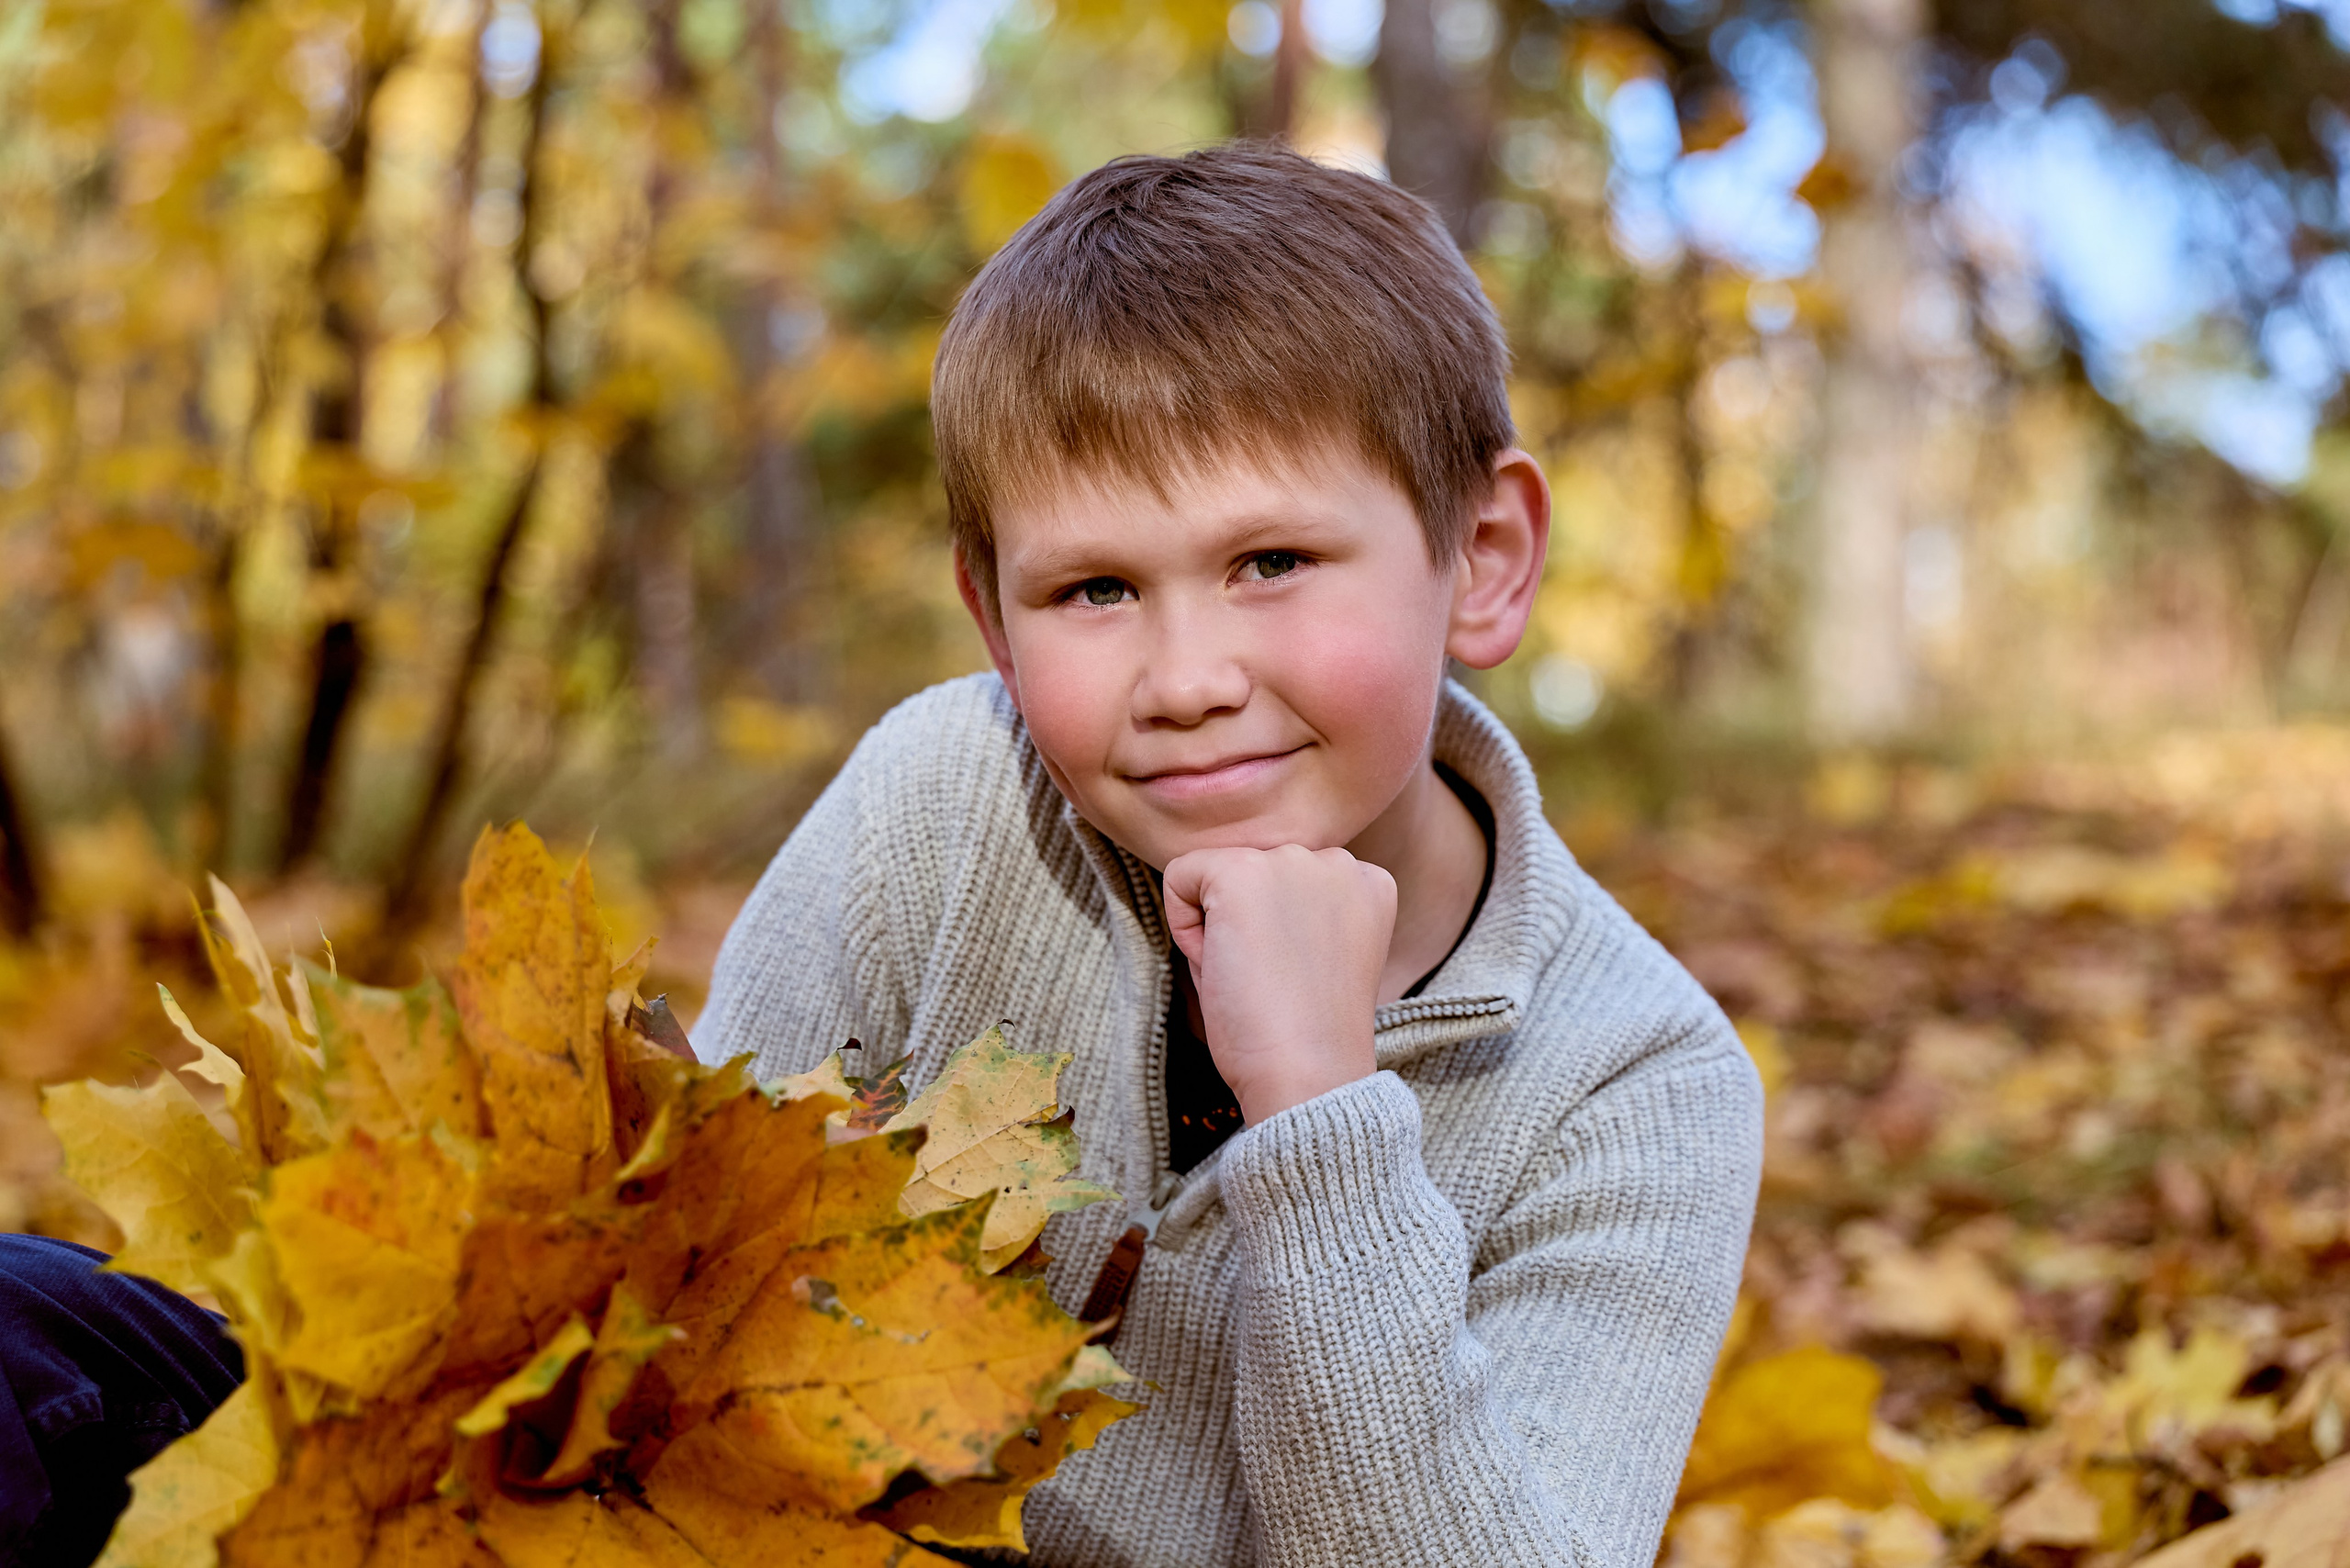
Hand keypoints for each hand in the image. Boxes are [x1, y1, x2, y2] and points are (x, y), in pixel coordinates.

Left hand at [1161, 845, 1396, 1123]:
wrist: (1307, 1073)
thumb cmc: (1304, 1035)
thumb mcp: (1316, 954)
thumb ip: (1291, 909)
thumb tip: (1227, 889)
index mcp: (1367, 882)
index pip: (1292, 882)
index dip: (1277, 932)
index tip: (1293, 978)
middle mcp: (1338, 861)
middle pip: (1257, 872)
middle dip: (1247, 920)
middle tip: (1268, 980)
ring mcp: (1291, 861)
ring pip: (1221, 872)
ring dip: (1218, 920)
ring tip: (1249, 974)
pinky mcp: (1242, 873)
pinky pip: (1182, 875)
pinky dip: (1182, 921)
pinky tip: (1219, 963)